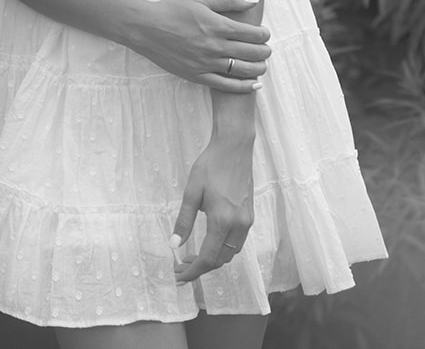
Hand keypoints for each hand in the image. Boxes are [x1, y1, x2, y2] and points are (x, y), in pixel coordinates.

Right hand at [117, 0, 269, 92]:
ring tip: (261, 65)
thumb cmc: (172, 10)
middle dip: (264, 51)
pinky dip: (243, 86)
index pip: (253, 34)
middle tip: (266, 49)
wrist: (146, 28)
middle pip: (252, 53)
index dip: (264, 35)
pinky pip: (226, 85)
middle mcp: (215, 46)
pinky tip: (254, 84)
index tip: (264, 34)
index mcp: (218, 26)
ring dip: (258, 68)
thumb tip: (254, 0)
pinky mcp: (198, 75)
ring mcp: (207, 63)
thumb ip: (229, 0)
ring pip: (243, 70)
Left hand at [171, 135, 254, 282]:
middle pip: (220, 260)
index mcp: (222, 220)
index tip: (179, 277)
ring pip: (231, 253)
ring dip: (212, 260)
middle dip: (200, 268)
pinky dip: (223, 249)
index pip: (208, 257)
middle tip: (180, 267)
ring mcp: (247, 221)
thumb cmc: (210, 165)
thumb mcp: (192, 192)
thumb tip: (174, 245)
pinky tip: (209, 243)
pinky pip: (237, 242)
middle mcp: (239, 225)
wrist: (234, 147)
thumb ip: (184, 220)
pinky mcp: (250, 216)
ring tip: (191, 257)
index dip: (192, 271)